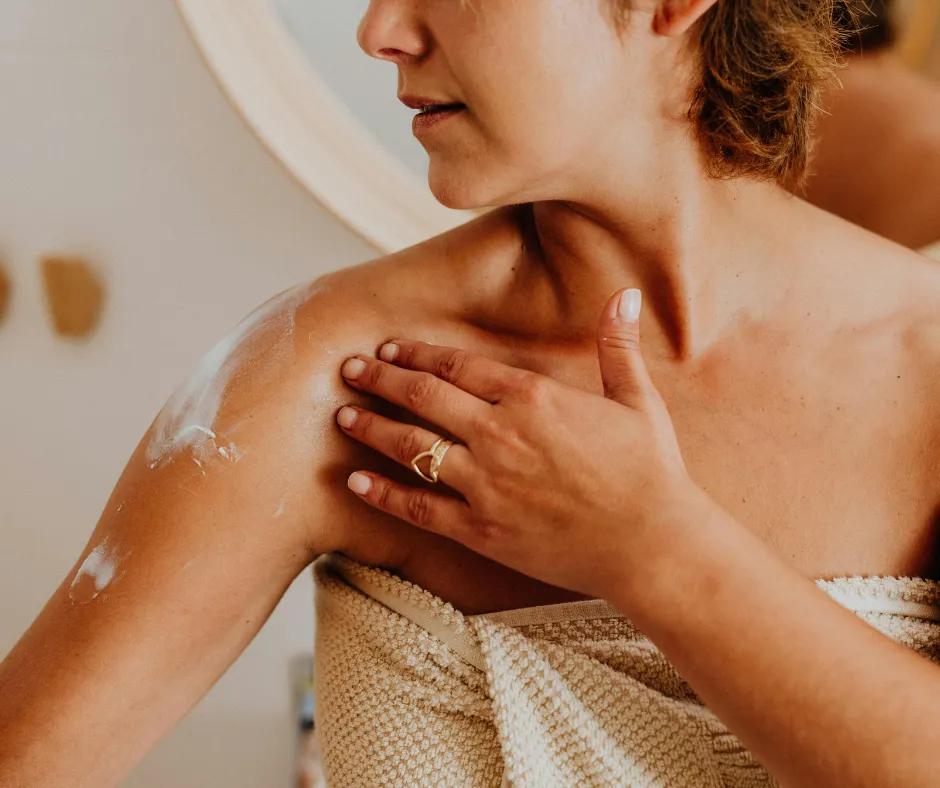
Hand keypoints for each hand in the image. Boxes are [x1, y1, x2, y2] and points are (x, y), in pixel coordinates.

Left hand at [335, 287, 701, 600]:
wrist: (652, 545)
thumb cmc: (650, 471)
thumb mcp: (638, 400)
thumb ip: (617, 346)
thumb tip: (625, 294)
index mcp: (532, 397)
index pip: (458, 366)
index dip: (418, 353)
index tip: (390, 346)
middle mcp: (499, 433)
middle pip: (423, 398)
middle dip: (381, 379)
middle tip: (348, 368)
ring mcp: (485, 483)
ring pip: (411, 447)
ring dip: (371, 428)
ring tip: (341, 416)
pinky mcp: (481, 529)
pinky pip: (418, 508)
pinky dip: (382, 494)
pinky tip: (354, 482)